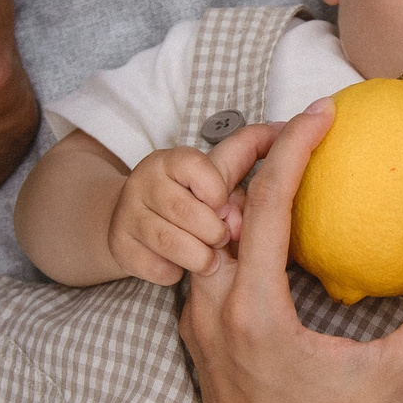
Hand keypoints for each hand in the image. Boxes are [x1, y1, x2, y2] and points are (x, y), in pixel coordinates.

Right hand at [109, 146, 241, 284]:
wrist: (134, 222)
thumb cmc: (189, 196)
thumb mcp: (215, 171)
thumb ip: (250, 150)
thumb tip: (281, 130)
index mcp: (170, 160)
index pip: (197, 168)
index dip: (217, 192)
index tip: (222, 205)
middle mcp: (143, 182)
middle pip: (187, 211)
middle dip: (215, 232)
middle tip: (222, 239)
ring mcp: (127, 215)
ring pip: (171, 242)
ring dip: (200, 257)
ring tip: (210, 259)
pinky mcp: (120, 247)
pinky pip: (156, 267)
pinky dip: (175, 273)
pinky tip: (180, 267)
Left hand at [180, 102, 402, 402]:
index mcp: (253, 310)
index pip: (267, 201)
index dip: (295, 145)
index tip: (324, 112)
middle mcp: (212, 306)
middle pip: (219, 199)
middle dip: (251, 147)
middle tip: (294, 121)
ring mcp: (197, 319)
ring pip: (206, 228)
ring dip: (240, 186)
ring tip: (284, 159)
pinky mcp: (198, 332)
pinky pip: (208, 259)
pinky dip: (235, 226)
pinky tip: (274, 220)